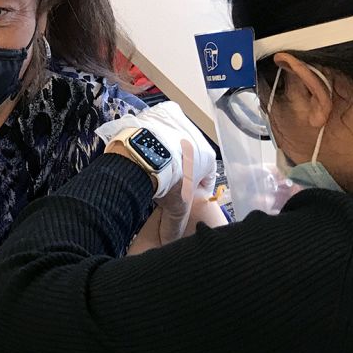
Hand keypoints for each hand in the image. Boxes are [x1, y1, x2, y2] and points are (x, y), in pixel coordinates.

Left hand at [98, 103, 220, 252]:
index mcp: (207, 157)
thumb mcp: (176, 206)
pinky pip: (160, 121)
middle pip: (190, 154)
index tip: (186, 192)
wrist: (145, 157)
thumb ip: (177, 224)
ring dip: (167, 146)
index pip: (207, 174)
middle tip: (167, 177)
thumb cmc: (167, 181)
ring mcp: (180, 121)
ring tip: (153, 160)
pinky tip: (145, 144)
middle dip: (181, 165)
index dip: (197, 185)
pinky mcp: (162, 111)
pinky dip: (153, 131)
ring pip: (175, 136)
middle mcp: (198, 136)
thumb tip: (172, 242)